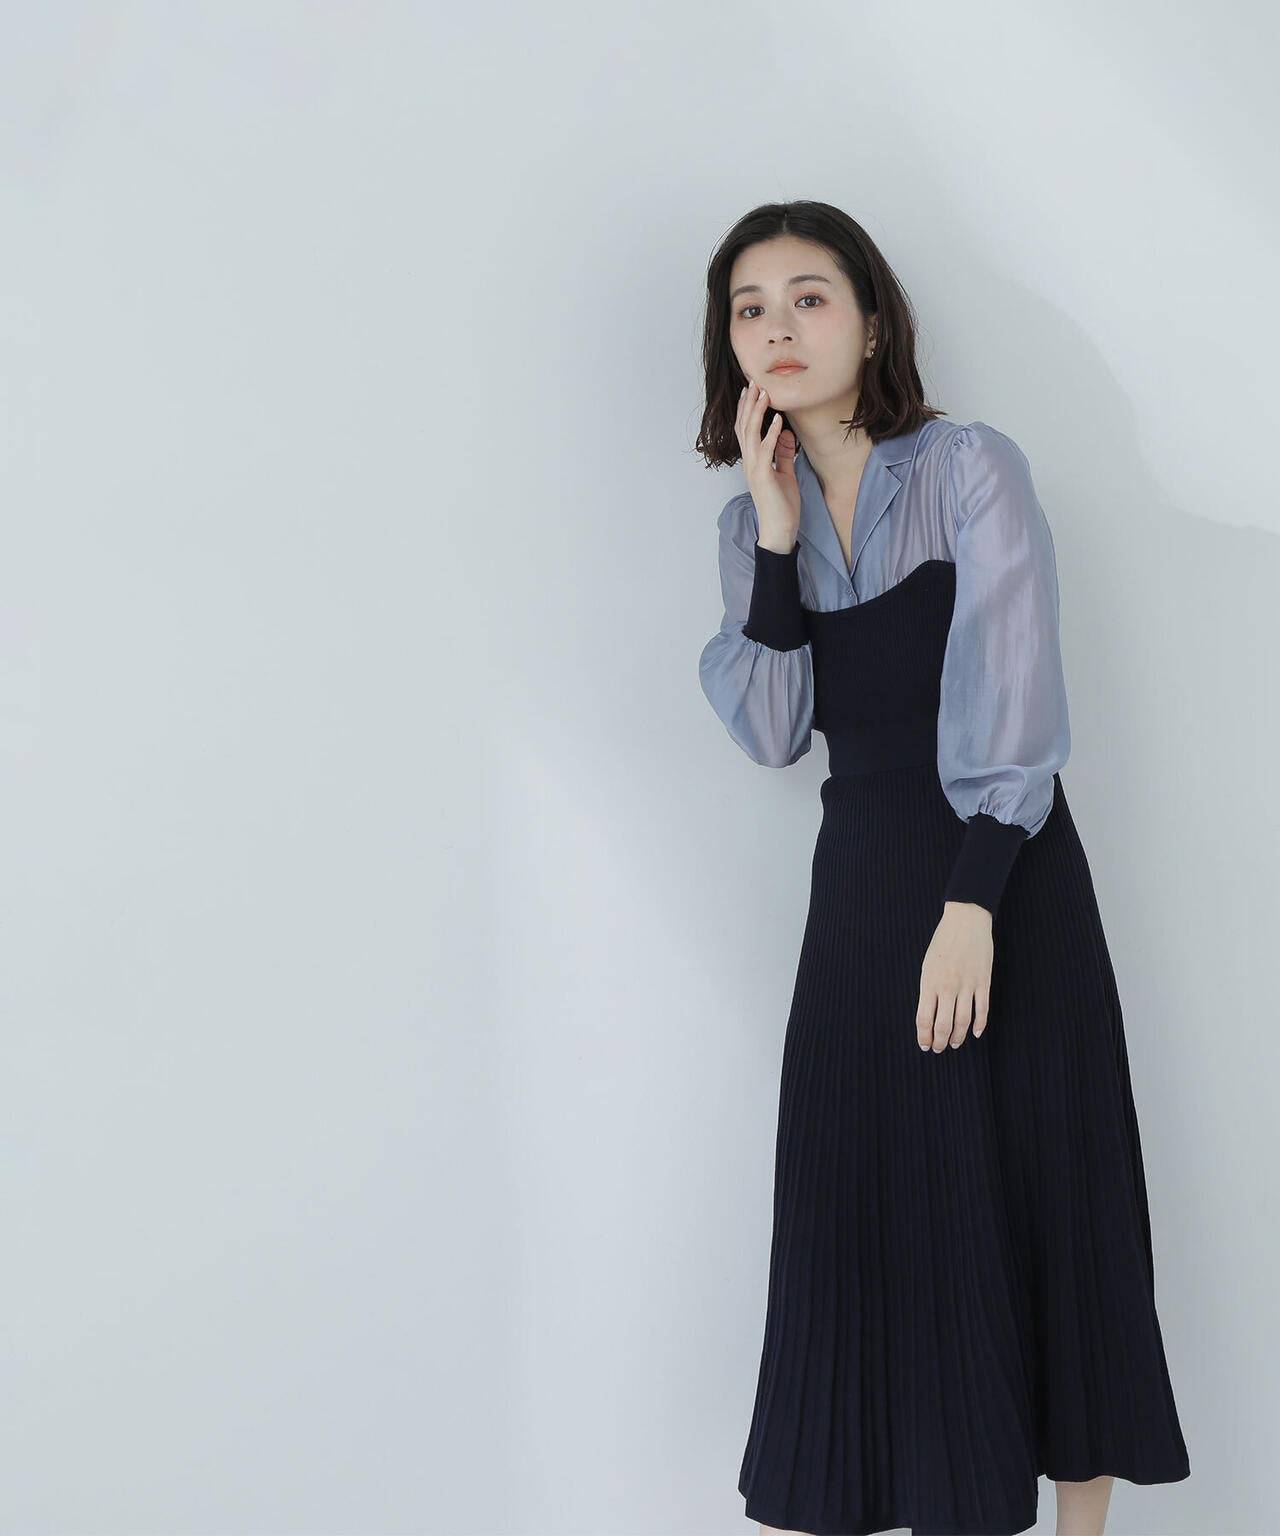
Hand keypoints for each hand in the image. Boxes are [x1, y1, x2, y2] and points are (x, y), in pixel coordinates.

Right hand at [734, 380, 800, 545]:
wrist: (779, 530)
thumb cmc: (782, 506)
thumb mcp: (785, 474)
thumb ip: (783, 453)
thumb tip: (786, 433)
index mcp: (753, 461)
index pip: (746, 429)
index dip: (747, 409)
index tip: (752, 390)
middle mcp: (749, 462)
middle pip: (744, 426)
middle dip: (749, 403)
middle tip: (754, 381)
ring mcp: (754, 468)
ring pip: (750, 434)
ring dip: (757, 412)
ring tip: (764, 393)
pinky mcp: (763, 476)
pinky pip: (766, 450)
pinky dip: (771, 433)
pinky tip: (777, 419)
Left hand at [915, 901, 992, 1051]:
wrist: (965, 921)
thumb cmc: (943, 942)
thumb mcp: (928, 965)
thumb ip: (928, 989)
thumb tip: (929, 1014)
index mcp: (929, 982)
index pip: (923, 1018)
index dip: (923, 1036)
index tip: (924, 1045)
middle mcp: (947, 987)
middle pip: (943, 1025)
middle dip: (940, 1041)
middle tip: (939, 1049)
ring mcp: (967, 985)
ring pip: (963, 1021)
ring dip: (958, 1037)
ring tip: (955, 1044)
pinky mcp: (983, 982)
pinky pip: (982, 1010)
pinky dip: (979, 1025)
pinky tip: (975, 1033)